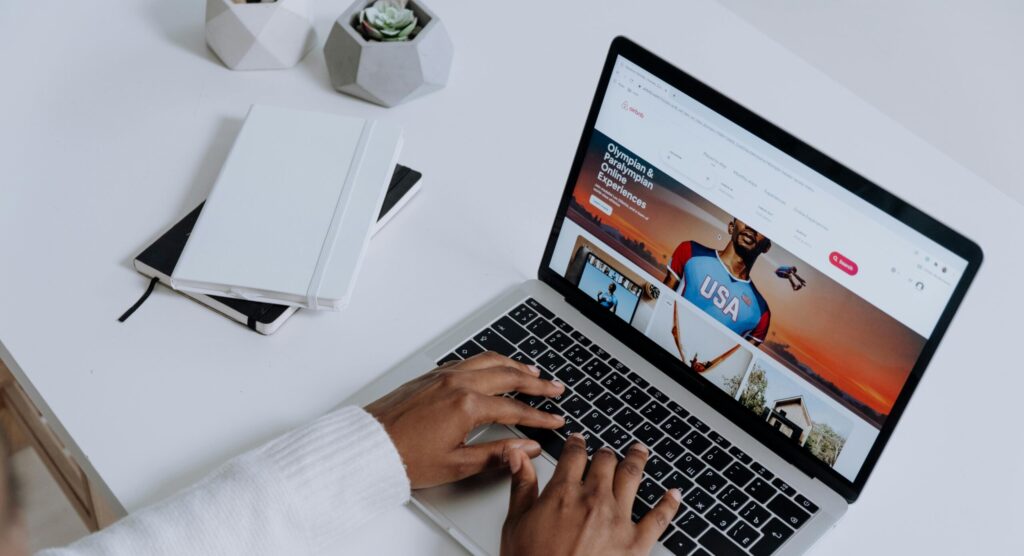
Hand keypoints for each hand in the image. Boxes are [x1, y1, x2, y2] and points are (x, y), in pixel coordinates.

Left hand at [365, 352, 565, 488]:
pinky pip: (469, 360)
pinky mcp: (432, 375)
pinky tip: (495, 366)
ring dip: (515, 365)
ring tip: (533, 371)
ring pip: (489, 361)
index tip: (555, 420)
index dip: (539, 417)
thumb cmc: (405, 456)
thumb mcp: (456, 465)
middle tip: (555, 388)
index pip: (515, 409)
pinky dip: (490, 361)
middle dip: (536, 383)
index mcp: (467, 406)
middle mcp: (458, 383)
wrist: (369, 445)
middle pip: (508, 376)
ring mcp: (444, 376)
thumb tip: (526, 448)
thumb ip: (497, 454)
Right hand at [501, 435, 680, 555]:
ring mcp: (617, 519)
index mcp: (563, 493)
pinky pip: (659, 518)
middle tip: (608, 452)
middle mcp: (593, 500)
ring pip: (632, 477)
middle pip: (605, 462)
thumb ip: (521, 486)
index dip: (577, 444)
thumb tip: (518, 457)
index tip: (579, 441)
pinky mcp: (636, 543)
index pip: (573, 456)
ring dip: (637, 461)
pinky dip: (669, 503)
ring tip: (640, 452)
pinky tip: (674, 494)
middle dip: (606, 453)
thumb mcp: (515, 524)